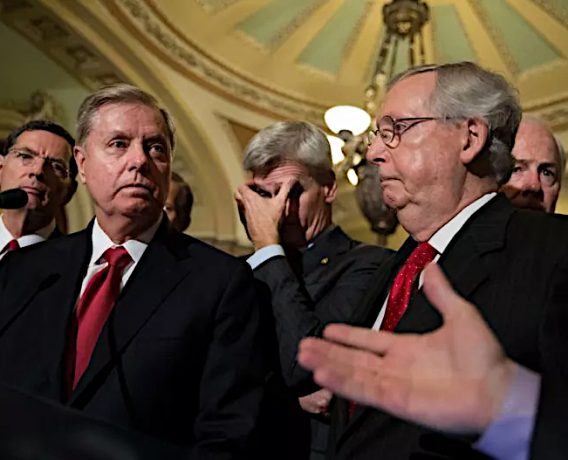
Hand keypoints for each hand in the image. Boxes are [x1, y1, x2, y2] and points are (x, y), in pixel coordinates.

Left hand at [235, 179, 294, 249]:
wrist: (266, 240)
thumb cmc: (271, 222)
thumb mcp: (281, 203)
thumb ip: (286, 189)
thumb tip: (292, 180)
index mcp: (250, 199)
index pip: (242, 186)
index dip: (249, 183)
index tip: (257, 185)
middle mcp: (244, 207)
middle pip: (238, 194)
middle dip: (245, 191)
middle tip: (255, 192)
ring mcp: (244, 216)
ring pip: (240, 205)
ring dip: (247, 201)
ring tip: (259, 202)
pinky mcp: (246, 225)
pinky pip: (244, 214)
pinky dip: (249, 211)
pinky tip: (260, 214)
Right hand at [298, 264, 515, 433]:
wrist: (497, 388)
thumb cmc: (483, 356)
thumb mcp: (460, 313)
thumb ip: (440, 291)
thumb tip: (432, 264)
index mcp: (407, 347)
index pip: (369, 339)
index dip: (348, 335)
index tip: (328, 328)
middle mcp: (395, 366)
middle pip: (352, 358)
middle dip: (328, 351)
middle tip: (304, 344)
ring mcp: (393, 384)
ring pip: (352, 373)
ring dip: (328, 364)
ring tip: (304, 355)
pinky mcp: (396, 400)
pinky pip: (363, 390)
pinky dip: (341, 382)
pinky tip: (323, 373)